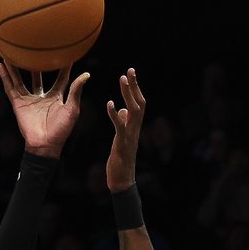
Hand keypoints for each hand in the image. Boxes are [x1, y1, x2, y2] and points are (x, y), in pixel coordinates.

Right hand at [0, 60, 88, 157]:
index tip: (66, 52)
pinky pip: (10, 87)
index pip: (61, 79)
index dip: (63, 67)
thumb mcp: (72, 109)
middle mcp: (42, 96)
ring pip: (21, 79)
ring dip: (16, 67)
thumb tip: (86, 74)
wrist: (45, 144)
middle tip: (36, 49)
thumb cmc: (61, 129)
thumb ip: (76, 91)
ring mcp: (29, 99)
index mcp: (56, 97)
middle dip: (36, 64)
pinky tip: (1, 64)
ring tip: (12, 52)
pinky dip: (5, 76)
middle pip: (37, 76)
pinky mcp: (18, 104)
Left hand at [106, 67, 144, 192]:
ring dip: (127, 94)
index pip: (138, 103)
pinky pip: (120, 126)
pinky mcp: (122, 143)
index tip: (130, 73)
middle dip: (134, 86)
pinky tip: (110, 104)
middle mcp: (135, 128)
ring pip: (133, 110)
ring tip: (122, 79)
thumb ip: (124, 122)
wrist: (122, 179)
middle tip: (129, 70)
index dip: (135, 88)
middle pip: (139, 102)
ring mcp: (130, 135)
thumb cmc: (121, 159)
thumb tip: (123, 109)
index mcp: (134, 126)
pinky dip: (115, 114)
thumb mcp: (121, 137)